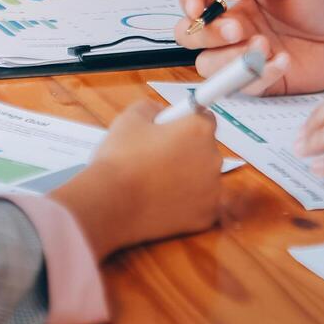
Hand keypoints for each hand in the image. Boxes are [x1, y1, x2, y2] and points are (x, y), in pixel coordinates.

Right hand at [50, 101, 221, 257]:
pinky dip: (186, 204)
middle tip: (157, 159)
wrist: (110, 204)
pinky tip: (162, 201)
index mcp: (198, 130)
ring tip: (155, 183)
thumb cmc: (120, 158)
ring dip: (187, 178)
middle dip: (186, 151)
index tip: (171, 131)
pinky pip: (200, 204)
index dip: (185, 122)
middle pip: (205, 149)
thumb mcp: (130, 118)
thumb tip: (159, 111)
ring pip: (203, 178)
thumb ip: (151, 107)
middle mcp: (213, 158)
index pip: (205, 117)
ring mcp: (212, 190)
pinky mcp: (206, 216)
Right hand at [174, 0, 323, 94]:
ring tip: (265, 47)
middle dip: (207, 34)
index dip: (190, 3)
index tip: (198, 9)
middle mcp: (235, 24)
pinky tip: (285, 61)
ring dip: (229, 60)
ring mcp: (245, 54)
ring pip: (209, 66)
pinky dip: (259, 76)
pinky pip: (242, 86)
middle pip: (191, 36)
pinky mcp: (261, 80)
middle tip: (239, 30)